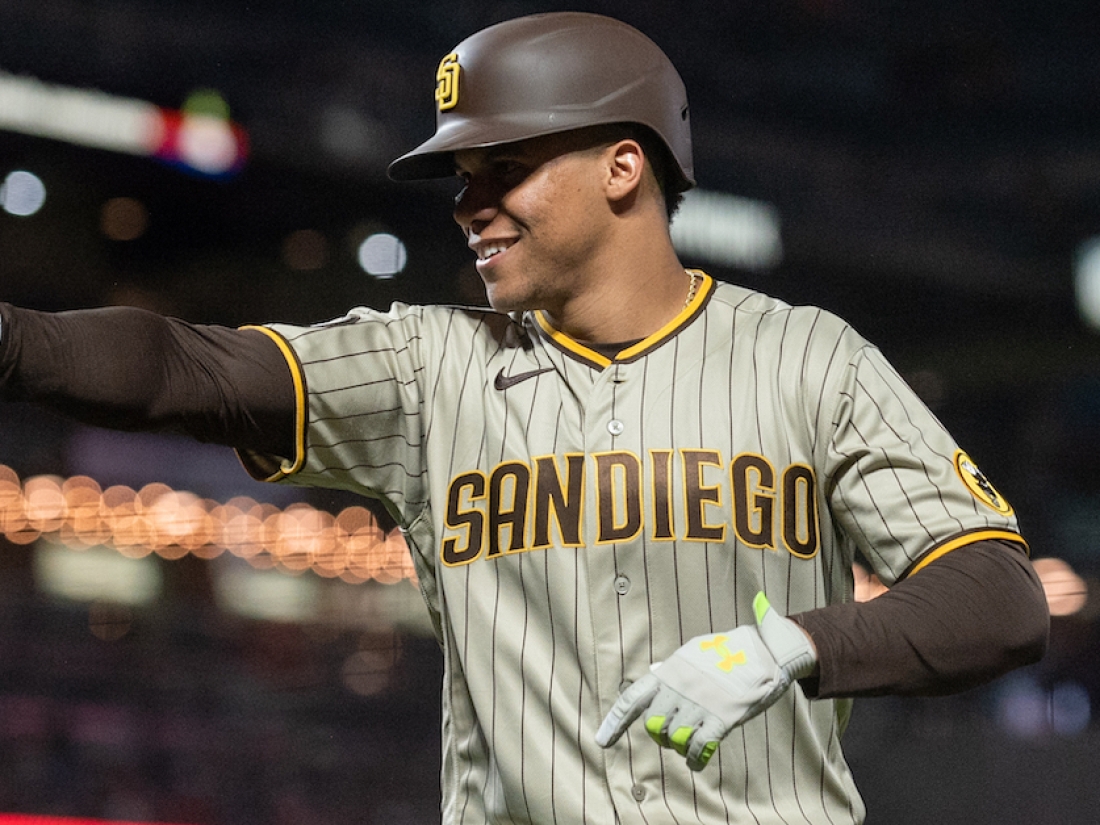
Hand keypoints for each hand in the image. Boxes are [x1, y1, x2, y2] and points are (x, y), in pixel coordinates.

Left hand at [595, 592, 816, 770]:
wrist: (764, 651)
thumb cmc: (728, 652)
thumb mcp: (692, 653)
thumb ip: (673, 669)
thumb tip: (655, 673)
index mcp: (670, 671)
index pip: (632, 699)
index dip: (614, 722)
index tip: (602, 741)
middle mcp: (680, 688)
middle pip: (652, 726)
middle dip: (659, 735)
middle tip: (672, 733)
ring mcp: (700, 704)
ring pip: (673, 740)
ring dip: (678, 746)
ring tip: (688, 742)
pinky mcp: (721, 718)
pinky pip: (698, 749)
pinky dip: (694, 759)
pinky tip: (696, 760)